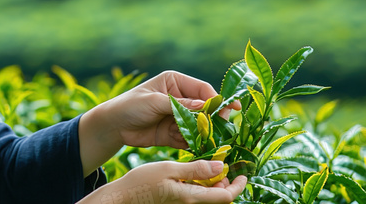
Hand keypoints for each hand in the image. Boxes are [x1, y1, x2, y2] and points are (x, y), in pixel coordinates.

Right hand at [77, 160, 246, 203]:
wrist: (122, 198)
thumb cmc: (141, 182)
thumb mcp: (168, 169)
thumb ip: (195, 169)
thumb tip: (220, 166)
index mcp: (191, 197)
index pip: (225, 197)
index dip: (238, 186)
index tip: (243, 175)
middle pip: (219, 198)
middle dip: (225, 183)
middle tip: (221, 165)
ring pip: (208, 197)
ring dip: (213, 183)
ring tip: (207, 166)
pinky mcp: (177, 203)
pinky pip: (197, 196)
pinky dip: (201, 185)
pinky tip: (193, 173)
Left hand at [79, 71, 240, 174]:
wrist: (113, 126)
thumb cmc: (130, 105)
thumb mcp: (153, 101)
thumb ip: (179, 105)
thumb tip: (204, 105)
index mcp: (175, 82)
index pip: (202, 89)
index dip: (216, 100)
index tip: (229, 110)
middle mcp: (180, 98)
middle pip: (205, 108)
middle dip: (213, 119)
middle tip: (222, 129)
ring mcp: (178, 117)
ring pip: (200, 125)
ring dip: (206, 134)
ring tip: (212, 142)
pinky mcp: (174, 133)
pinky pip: (190, 138)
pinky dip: (195, 144)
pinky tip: (200, 149)